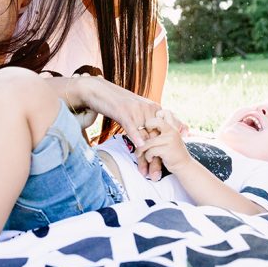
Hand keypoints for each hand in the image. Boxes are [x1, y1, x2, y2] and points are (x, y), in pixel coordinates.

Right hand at [60, 76, 187, 177]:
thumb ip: (145, 121)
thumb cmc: (115, 102)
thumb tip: (149, 137)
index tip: (169, 164)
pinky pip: (132, 127)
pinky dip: (137, 138)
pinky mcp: (124, 112)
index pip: (163, 132)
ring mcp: (137, 111)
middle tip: (157, 176)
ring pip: (145, 138)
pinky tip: (141, 148)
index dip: (167, 149)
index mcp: (153, 109)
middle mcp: (148, 109)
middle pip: (155, 139)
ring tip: (147, 173)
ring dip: (146, 157)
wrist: (97, 90)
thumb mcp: (134, 110)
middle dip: (157, 159)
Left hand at [135, 111, 190, 180]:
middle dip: (146, 127)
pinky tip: (150, 158)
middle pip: (153, 121)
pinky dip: (147, 156)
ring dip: (141, 149)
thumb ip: (163, 131)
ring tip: (140, 153)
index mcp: (173, 126)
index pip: (165, 112)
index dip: (155, 117)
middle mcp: (172, 130)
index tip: (151, 127)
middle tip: (144, 136)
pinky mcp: (166, 149)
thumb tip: (148, 125)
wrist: (184, 165)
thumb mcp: (170, 138)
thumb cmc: (173, 152)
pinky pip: (150, 151)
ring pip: (148, 141)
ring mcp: (169, 139)